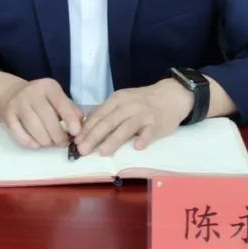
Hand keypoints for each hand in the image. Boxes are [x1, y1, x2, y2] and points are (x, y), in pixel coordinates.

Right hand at [0, 77, 84, 149]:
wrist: (9, 93)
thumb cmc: (39, 98)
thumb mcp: (56, 97)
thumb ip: (70, 109)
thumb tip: (82, 126)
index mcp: (48, 86)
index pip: (62, 104)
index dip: (70, 120)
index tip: (76, 133)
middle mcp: (32, 93)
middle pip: (48, 119)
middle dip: (58, 136)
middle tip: (63, 143)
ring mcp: (17, 104)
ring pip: (35, 130)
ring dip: (46, 141)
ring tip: (51, 142)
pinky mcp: (7, 117)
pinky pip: (21, 136)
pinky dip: (32, 143)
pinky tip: (37, 142)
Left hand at [74, 79, 192, 156]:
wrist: (171, 95)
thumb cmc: (143, 102)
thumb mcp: (123, 101)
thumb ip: (107, 113)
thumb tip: (86, 127)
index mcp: (118, 99)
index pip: (99, 115)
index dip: (87, 128)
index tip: (76, 141)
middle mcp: (129, 105)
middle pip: (109, 122)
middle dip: (94, 136)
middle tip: (83, 150)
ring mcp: (144, 114)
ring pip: (126, 127)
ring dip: (114, 140)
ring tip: (103, 152)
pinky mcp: (157, 123)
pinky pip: (149, 132)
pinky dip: (143, 139)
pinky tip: (137, 147)